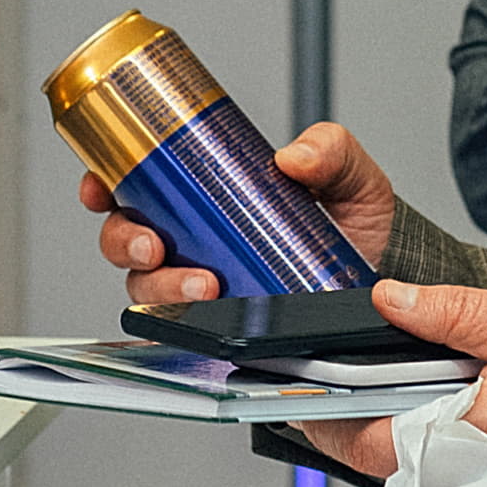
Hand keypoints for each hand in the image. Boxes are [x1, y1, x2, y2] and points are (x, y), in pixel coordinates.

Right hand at [76, 122, 397, 303]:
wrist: (387, 294)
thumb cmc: (355, 232)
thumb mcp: (350, 179)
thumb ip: (330, 152)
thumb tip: (294, 157)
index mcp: (206, 197)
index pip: (136, 186)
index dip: (104, 185)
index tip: (100, 187)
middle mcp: (193, 242)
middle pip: (127, 241)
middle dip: (126, 241)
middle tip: (156, 244)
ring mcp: (202, 288)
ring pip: (148, 289)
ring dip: (163, 288)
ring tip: (205, 286)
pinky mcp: (218, 331)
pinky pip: (181, 334)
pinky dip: (184, 327)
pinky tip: (209, 319)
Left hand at [296, 277, 486, 477]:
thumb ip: (458, 314)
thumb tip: (387, 297)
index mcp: (461, 439)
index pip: (356, 436)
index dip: (319, 407)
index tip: (295, 381)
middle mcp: (461, 486)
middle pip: (372, 454)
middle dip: (352, 414)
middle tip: (345, 371)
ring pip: (404, 469)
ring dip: (391, 429)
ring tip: (407, 383)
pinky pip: (440, 482)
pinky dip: (431, 446)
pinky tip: (452, 410)